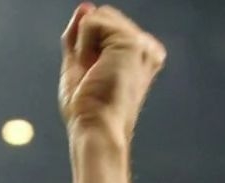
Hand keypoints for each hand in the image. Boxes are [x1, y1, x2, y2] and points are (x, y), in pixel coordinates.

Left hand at [59, 4, 165, 146]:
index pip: (103, 25)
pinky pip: (92, 22)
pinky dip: (84, 47)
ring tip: (95, 74)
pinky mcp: (133, 42)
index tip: (92, 78)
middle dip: (84, 45)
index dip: (85, 49)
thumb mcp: (78, 65)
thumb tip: (85, 6)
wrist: (96, 128)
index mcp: (139, 54)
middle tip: (92, 77)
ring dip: (84, 47)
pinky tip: (96, 69)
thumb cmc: (87, 110)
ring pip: (97, 17)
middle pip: (102, 17)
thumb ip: (80, 35)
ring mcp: (143, 44)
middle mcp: (147, 47)